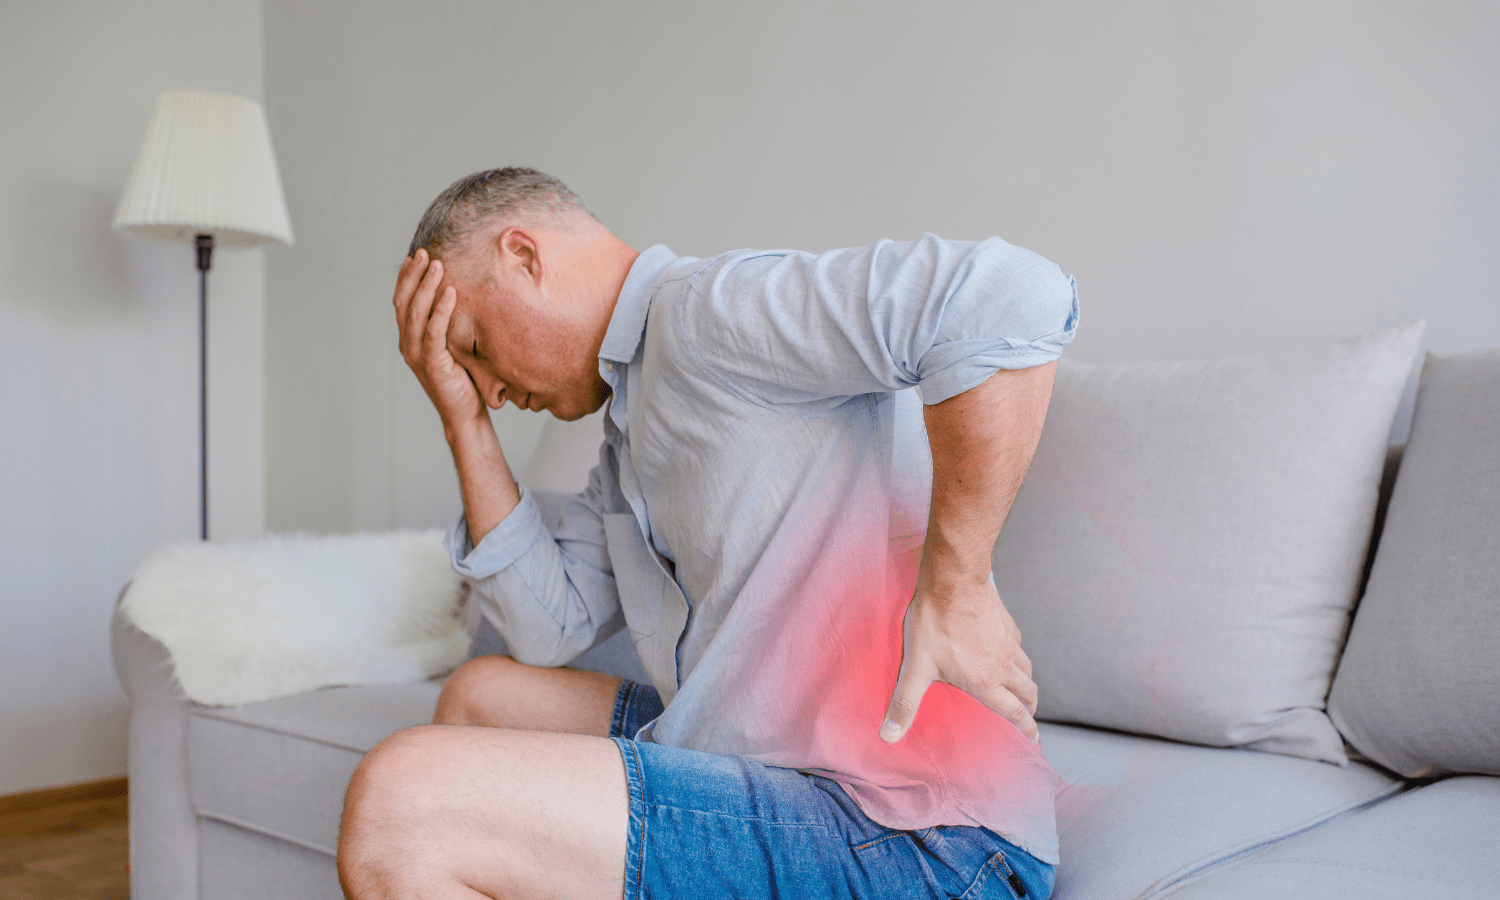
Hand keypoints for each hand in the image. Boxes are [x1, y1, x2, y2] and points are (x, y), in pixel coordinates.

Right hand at [394, 250, 484, 425]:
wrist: (464, 413)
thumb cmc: (462, 379)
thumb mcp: (452, 346)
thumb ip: (446, 325)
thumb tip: (456, 295)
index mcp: (409, 339)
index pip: (402, 301)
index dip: (406, 278)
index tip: (415, 256)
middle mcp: (408, 344)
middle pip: (405, 302)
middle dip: (414, 275)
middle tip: (425, 253)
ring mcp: (417, 354)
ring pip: (417, 313)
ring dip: (427, 286)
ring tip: (438, 265)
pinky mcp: (432, 363)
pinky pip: (434, 331)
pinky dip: (441, 310)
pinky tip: (451, 292)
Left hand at [880, 579, 1038, 744]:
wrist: (953, 581)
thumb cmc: (935, 623)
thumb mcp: (916, 668)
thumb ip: (904, 703)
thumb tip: (889, 736)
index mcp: (985, 682)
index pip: (1014, 712)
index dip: (1026, 728)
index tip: (1033, 739)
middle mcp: (1003, 665)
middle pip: (1028, 692)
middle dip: (1030, 708)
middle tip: (1029, 716)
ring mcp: (1008, 642)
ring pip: (1026, 669)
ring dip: (1027, 683)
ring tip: (1022, 689)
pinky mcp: (1006, 623)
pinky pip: (1019, 645)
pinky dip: (1018, 656)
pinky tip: (1008, 652)